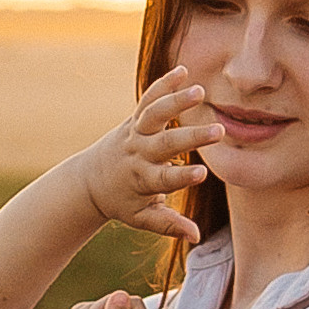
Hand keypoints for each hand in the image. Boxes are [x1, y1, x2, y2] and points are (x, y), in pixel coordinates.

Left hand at [78, 72, 220, 247]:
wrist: (89, 180)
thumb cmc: (122, 201)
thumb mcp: (142, 218)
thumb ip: (169, 225)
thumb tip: (196, 237)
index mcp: (142, 181)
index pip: (164, 180)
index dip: (182, 178)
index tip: (202, 175)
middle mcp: (138, 154)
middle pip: (165, 144)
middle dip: (192, 138)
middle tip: (219, 131)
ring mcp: (135, 134)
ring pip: (154, 115)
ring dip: (175, 101)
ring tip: (199, 90)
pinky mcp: (133, 120)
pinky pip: (148, 99)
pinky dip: (163, 85)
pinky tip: (183, 71)